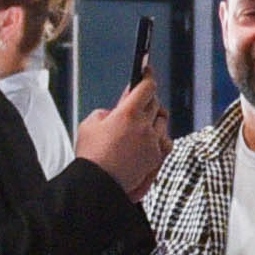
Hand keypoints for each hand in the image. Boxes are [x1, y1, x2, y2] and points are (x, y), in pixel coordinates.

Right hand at [76, 73, 172, 197]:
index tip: (146, 70)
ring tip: (142, 121)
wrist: (98, 184)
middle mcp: (145, 126)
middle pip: (155, 103)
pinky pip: (165, 140)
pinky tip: (150, 138)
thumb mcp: (89, 124)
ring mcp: (153, 143)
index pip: (146, 87)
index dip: (147, 76)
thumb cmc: (91, 156)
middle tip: (138, 100)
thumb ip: (105, 112)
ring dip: (154, 117)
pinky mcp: (157, 157)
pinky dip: (159, 136)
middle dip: (147, 99)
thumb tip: (115, 112)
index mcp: (128, 114)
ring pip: (162, 121)